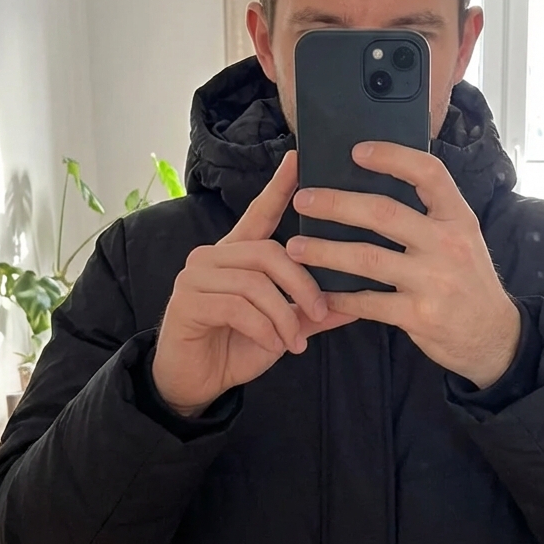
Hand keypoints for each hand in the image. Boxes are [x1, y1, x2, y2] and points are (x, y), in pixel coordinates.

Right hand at [152, 150, 354, 415]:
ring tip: (294, 341)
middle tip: (318, 313)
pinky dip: (264, 329)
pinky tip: (275, 345)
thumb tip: (356, 302)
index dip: (279, 187)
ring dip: (283, 316)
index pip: (259, 213)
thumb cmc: (236, 349)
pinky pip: (238, 307)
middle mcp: (213, 256)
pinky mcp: (187, 301)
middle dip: (301, 284)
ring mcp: (196, 276)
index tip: (299, 159)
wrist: (194, 384)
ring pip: (255, 282)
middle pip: (269, 252)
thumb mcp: (283, 328)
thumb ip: (312, 312)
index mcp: (237, 255)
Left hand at [287, 141, 521, 388]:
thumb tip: (378, 185)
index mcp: (458, 218)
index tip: (358, 151)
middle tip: (303, 200)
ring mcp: (433, 281)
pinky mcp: (419, 316)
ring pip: (367, 258)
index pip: (428, 174)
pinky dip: (340, 298)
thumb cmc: (469, 281)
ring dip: (325, 251)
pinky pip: (369, 302)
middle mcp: (447, 245)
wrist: (494, 336)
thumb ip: (430, 215)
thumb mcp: (463, 238)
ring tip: (295, 247)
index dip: (392, 158)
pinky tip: (320, 293)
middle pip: (384, 213)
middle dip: (336, 204)